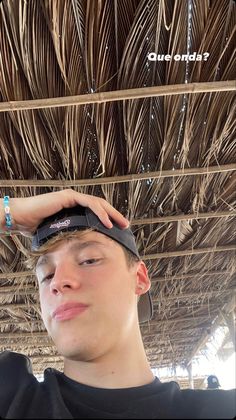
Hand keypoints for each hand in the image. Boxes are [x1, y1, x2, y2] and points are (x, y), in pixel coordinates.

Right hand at [1, 189, 128, 235]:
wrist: (21, 218)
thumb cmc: (35, 227)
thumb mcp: (58, 235)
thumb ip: (69, 238)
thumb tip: (78, 254)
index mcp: (74, 209)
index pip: (95, 212)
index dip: (108, 219)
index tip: (118, 230)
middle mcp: (75, 201)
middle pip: (100, 207)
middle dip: (115, 216)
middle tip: (126, 226)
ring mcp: (72, 197)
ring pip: (98, 204)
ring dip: (112, 214)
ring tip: (121, 224)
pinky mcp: (69, 196)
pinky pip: (89, 203)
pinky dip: (100, 212)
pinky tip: (107, 223)